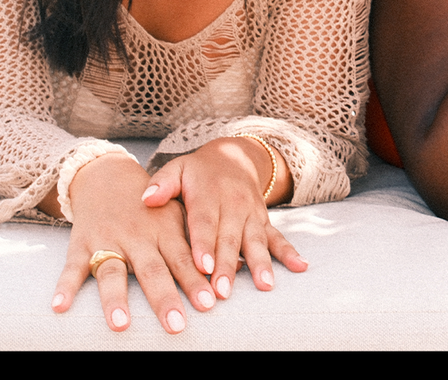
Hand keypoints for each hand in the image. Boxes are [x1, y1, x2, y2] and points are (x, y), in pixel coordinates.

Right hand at [50, 153, 210, 333]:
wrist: (107, 175)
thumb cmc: (152, 208)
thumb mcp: (176, 215)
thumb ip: (196, 243)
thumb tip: (236, 267)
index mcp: (164, 230)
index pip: (183, 259)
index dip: (195, 281)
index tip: (208, 303)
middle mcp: (137, 236)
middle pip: (151, 271)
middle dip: (164, 298)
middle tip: (176, 325)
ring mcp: (108, 239)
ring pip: (111, 271)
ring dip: (115, 298)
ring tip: (121, 324)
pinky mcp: (82, 243)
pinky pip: (72, 267)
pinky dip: (65, 287)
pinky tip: (59, 307)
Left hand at [141, 137, 306, 301]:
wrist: (234, 157)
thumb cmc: (197, 172)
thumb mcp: (177, 169)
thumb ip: (162, 184)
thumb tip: (146, 199)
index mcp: (207, 194)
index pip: (204, 221)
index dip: (204, 244)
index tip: (202, 267)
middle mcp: (232, 204)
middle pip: (230, 238)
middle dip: (228, 265)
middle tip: (223, 291)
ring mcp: (251, 213)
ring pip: (255, 240)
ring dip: (260, 263)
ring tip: (264, 285)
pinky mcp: (264, 221)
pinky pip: (278, 237)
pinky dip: (289, 252)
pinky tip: (300, 266)